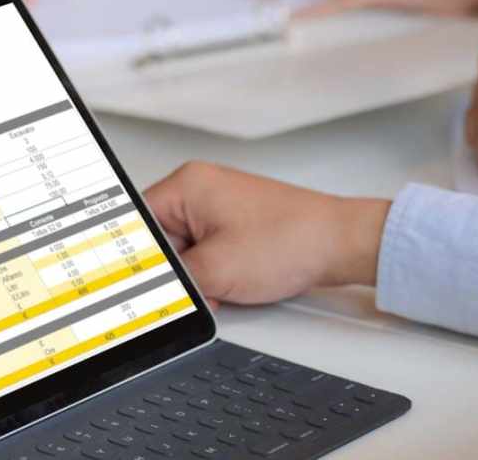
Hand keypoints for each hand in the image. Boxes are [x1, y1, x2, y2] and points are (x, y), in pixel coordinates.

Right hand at [144, 163, 389, 304]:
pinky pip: (206, 249)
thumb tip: (152, 292)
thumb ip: (175, 281)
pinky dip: (213, 270)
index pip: (137, 223)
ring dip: (196, 273)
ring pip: (184, 248)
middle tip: (190, 289)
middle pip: (160, 238)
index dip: (136, 259)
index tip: (137, 284)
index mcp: (187, 184)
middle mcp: (201, 188)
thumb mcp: (216, 270)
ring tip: (219, 284)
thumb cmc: (292, 240)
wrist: (341, 243)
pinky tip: (230, 282)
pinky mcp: (235, 222)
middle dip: (173, 270)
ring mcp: (220, 204)